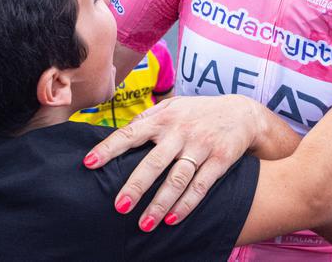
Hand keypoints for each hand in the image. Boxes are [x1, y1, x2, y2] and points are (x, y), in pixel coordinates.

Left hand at [83, 95, 262, 231]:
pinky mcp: (220, 160)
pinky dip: (186, 204)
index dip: (109, 148)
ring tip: (144, 224)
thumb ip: (148, 118)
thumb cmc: (198, 112)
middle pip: (154, 162)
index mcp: (164, 117)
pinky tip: (172, 219)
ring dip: (160, 203)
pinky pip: (201, 186)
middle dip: (136, 186)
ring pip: (177, 178)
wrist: (242, 113)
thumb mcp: (174, 106)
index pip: (131, 133)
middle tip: (119, 207)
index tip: (88, 163)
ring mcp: (201, 146)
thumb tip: (118, 133)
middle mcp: (181, 131)